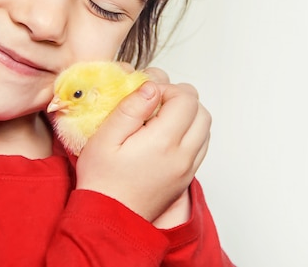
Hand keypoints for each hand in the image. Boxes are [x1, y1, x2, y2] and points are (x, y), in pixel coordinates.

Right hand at [75, 67, 210, 222]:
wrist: (109, 219)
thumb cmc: (102, 180)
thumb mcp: (105, 138)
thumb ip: (130, 109)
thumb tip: (152, 87)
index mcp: (163, 142)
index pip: (186, 99)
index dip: (166, 89)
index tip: (146, 96)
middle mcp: (182, 156)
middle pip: (201, 111)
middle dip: (180, 100)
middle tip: (155, 104)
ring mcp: (187, 169)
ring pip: (205, 129)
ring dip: (188, 116)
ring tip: (160, 119)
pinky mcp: (186, 178)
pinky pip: (201, 147)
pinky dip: (190, 134)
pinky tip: (165, 137)